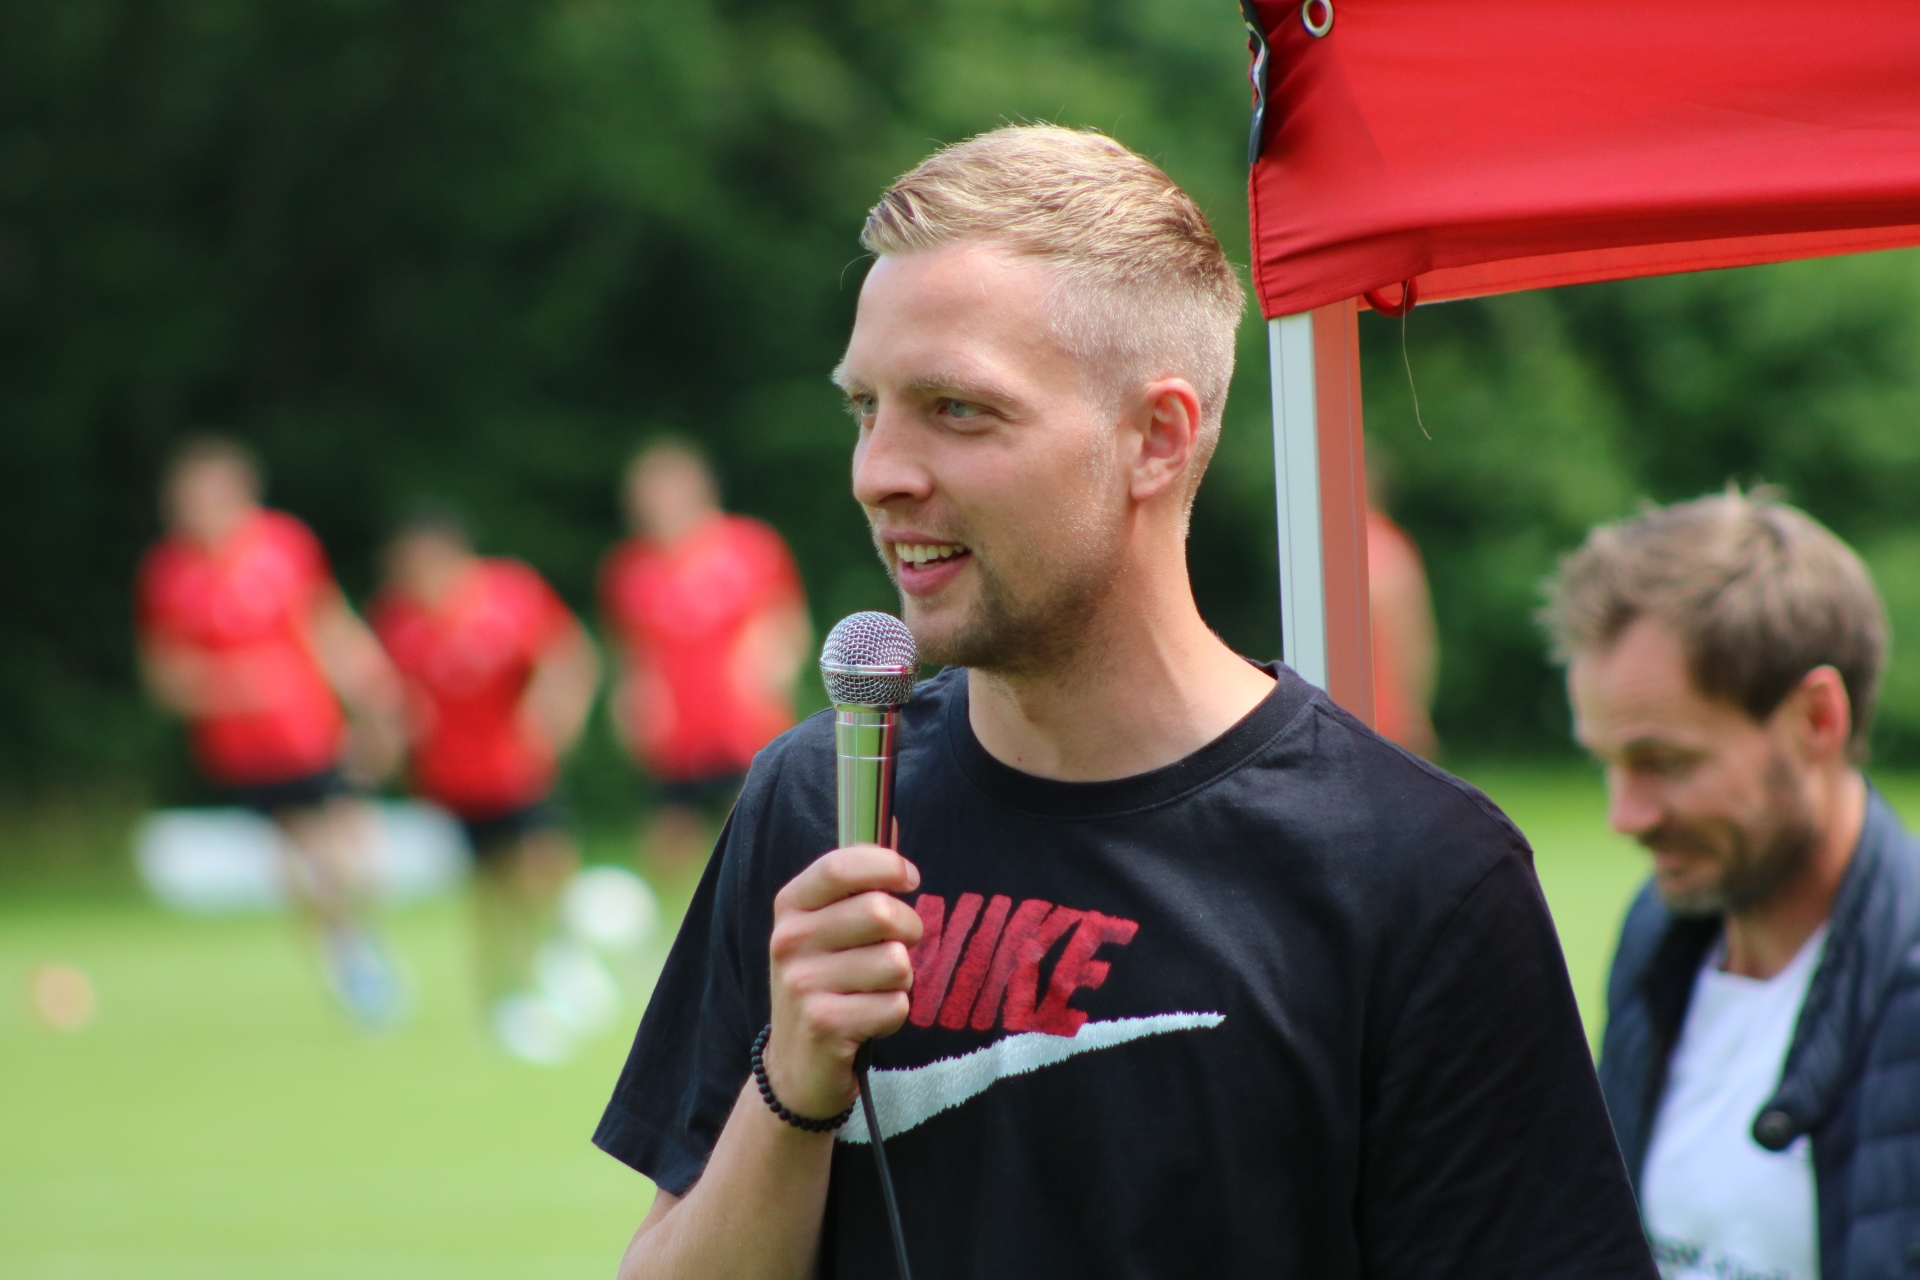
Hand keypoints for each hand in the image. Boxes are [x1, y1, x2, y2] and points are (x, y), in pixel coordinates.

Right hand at [765, 845, 922, 1122]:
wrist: (797, 1065)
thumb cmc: (826, 980)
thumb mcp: (829, 925)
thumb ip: (860, 878)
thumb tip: (893, 819)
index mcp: (791, 904)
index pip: (843, 864)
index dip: (888, 866)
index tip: (909, 879)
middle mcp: (789, 939)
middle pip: (882, 913)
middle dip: (910, 930)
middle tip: (901, 946)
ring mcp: (801, 983)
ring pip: (896, 962)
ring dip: (902, 979)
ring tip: (876, 988)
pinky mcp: (822, 1024)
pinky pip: (895, 1006)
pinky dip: (895, 1014)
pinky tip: (868, 1020)